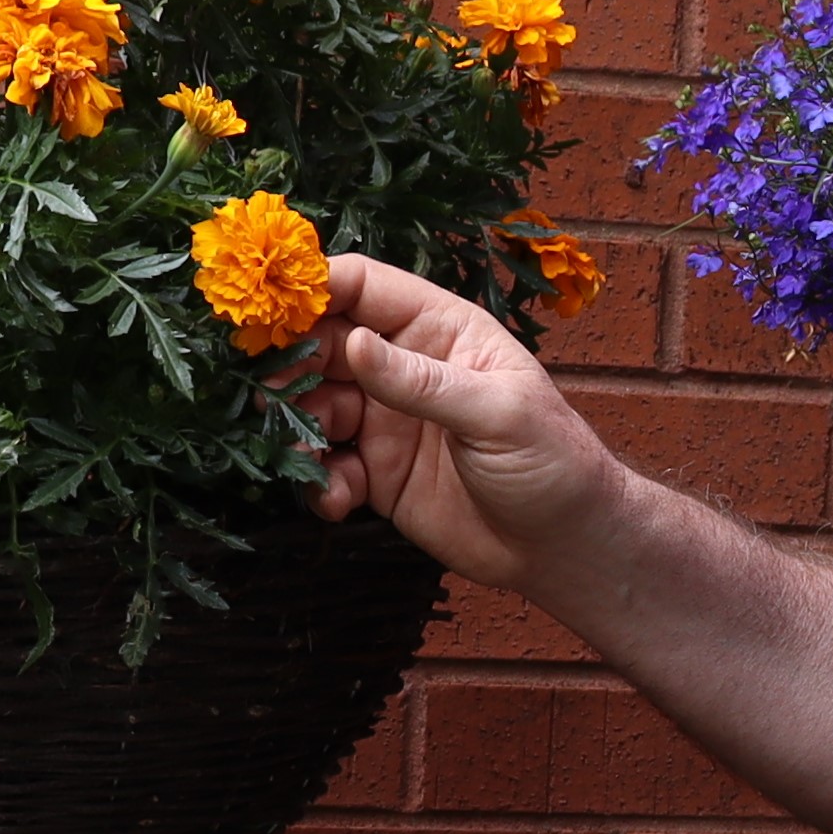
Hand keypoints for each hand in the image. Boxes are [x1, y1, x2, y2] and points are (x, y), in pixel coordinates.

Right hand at [289, 254, 640, 592]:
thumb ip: (420, 381)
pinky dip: (320, 482)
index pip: (361, 287)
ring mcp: (387, 420)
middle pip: (323, 344)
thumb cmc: (553, 462)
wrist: (565, 546)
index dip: (311, 289)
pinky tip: (337, 502)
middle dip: (289, 365)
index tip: (267, 308)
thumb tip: (353, 343)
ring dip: (297, 428)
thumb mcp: (495, 412)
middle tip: (267, 394)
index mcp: (439, 329)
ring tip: (304, 457)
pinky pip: (328, 466)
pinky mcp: (377, 474)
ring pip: (315, 406)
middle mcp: (405, 366)